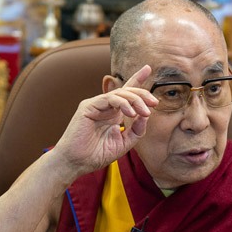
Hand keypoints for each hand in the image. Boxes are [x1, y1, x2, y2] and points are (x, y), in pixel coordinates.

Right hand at [51, 65, 159, 179]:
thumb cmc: (96, 154)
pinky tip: (131, 113)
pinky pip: (109, 99)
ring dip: (136, 100)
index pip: (127, 93)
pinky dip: (122, 103)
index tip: (148, 68)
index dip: (137, 79)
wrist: (76, 163)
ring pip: (120, 93)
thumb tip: (146, 115)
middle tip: (154, 103)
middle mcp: (105, 107)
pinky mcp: (88, 107)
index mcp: (113, 114)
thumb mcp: (123, 143)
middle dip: (143, 94)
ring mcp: (96, 105)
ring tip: (145, 112)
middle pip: (127, 91)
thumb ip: (136, 130)